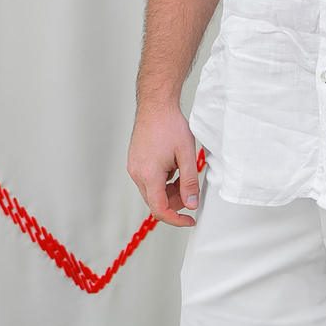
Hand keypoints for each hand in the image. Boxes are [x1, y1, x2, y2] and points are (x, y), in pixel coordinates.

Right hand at [127, 102, 201, 226]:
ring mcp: (134, 168)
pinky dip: (162, 181)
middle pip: (155, 202)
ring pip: (152, 192)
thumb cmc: (170, 125)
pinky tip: (173, 166)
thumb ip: (190, 183)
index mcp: (149, 175)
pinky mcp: (135, 163)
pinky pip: (148, 181)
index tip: (189, 219)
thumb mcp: (186, 155)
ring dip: (169, 191)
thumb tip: (192, 204)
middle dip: (175, 202)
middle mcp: (137, 174)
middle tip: (190, 189)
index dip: (176, 219)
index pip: (159, 210)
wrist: (156, 106)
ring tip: (183, 172)